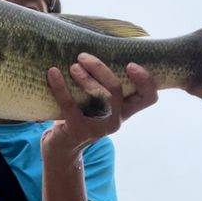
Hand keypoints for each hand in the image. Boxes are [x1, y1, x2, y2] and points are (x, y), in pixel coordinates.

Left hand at [41, 53, 157, 161]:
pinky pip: (69, 105)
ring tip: (73, 67)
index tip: (131, 64)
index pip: (148, 98)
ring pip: (98, 97)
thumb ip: (101, 85)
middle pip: (116, 90)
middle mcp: (115, 121)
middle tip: (82, 57)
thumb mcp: (94, 103)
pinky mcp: (78, 131)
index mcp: (124, 112)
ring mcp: (98, 128)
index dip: (146, 81)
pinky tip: (53, 73)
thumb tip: (91, 51)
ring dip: (84, 78)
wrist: (61, 149)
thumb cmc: (77, 118)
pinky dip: (60, 87)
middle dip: (100, 69)